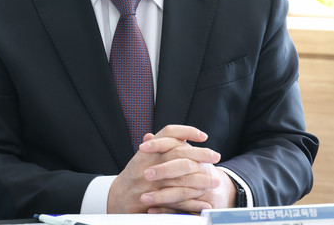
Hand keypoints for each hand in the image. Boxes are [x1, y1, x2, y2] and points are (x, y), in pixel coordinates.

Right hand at [107, 125, 232, 213]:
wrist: (117, 198)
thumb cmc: (134, 175)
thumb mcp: (143, 157)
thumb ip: (158, 146)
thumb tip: (173, 135)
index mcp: (148, 150)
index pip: (168, 133)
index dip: (186, 131)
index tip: (203, 135)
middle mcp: (148, 163)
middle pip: (178, 154)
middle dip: (200, 154)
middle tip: (216, 156)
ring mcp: (150, 182)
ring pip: (180, 179)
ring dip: (200, 180)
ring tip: (215, 180)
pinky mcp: (152, 200)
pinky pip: (176, 201)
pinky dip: (191, 202)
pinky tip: (204, 202)